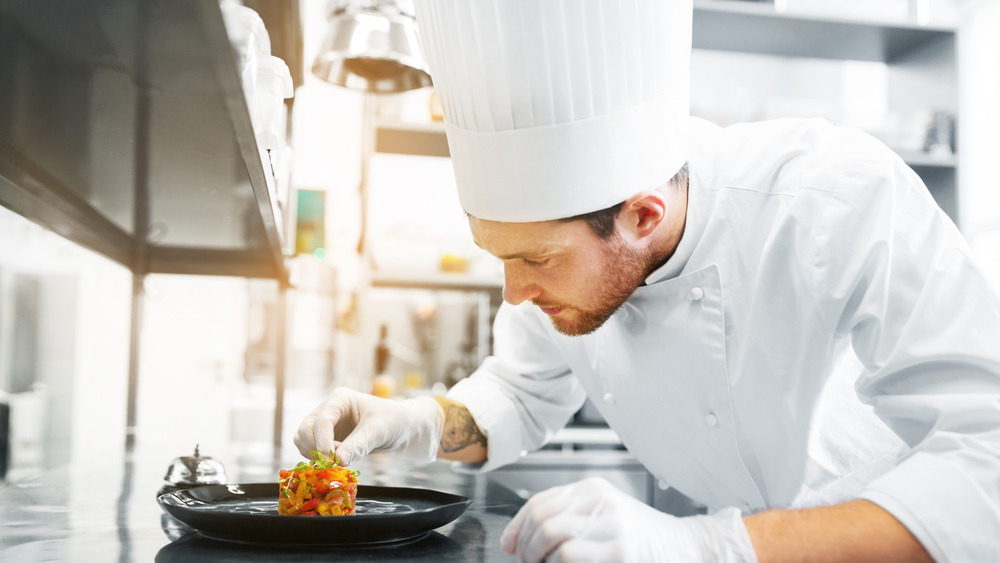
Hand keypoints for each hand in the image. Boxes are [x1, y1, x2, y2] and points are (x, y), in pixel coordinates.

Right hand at [293, 387, 443, 465]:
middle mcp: (328, 410)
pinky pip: (310, 451)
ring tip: (340, 460)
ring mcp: (325, 425)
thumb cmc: (393, 421)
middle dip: (316, 448)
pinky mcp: (326, 439)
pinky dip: (319, 460)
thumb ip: (359, 445)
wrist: (401, 429)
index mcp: (339, 399)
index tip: (332, 460)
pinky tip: (339, 461)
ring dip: (315, 455)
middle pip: (306, 430)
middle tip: (335, 463)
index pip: (322, 420)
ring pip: (303, 441)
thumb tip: (338, 461)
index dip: (323, 442)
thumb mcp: (378, 431)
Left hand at [500, 477, 756, 562]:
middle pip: (541, 520)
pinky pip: (570, 557)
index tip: (509, 546)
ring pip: (552, 539)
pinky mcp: (619, 553)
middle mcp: (601, 503)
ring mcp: (611, 527)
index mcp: (593, 489)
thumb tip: (518, 539)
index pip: (539, 502)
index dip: (516, 527)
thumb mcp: (604, 514)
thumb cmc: (641, 536)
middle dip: (526, 546)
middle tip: (527, 561)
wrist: (685, 547)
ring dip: (539, 559)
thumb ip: (567, 517)